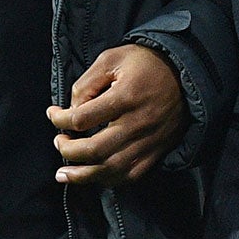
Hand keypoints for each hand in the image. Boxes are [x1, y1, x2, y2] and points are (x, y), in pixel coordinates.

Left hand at [47, 43, 187, 185]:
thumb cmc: (144, 63)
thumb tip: (71, 110)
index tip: (53, 114)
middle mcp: (137, 124)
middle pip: (94, 149)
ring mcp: (148, 142)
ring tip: (64, 174)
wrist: (185, 74)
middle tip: (58, 142)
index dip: (59, 120)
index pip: (82, 118)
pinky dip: (108, 180)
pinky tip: (93, 176)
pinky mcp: (156, 152)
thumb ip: (87, 83)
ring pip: (111, 169)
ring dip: (83, 176)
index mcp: (125, 97)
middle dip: (68, 151)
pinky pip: (130, 176)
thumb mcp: (111, 58)